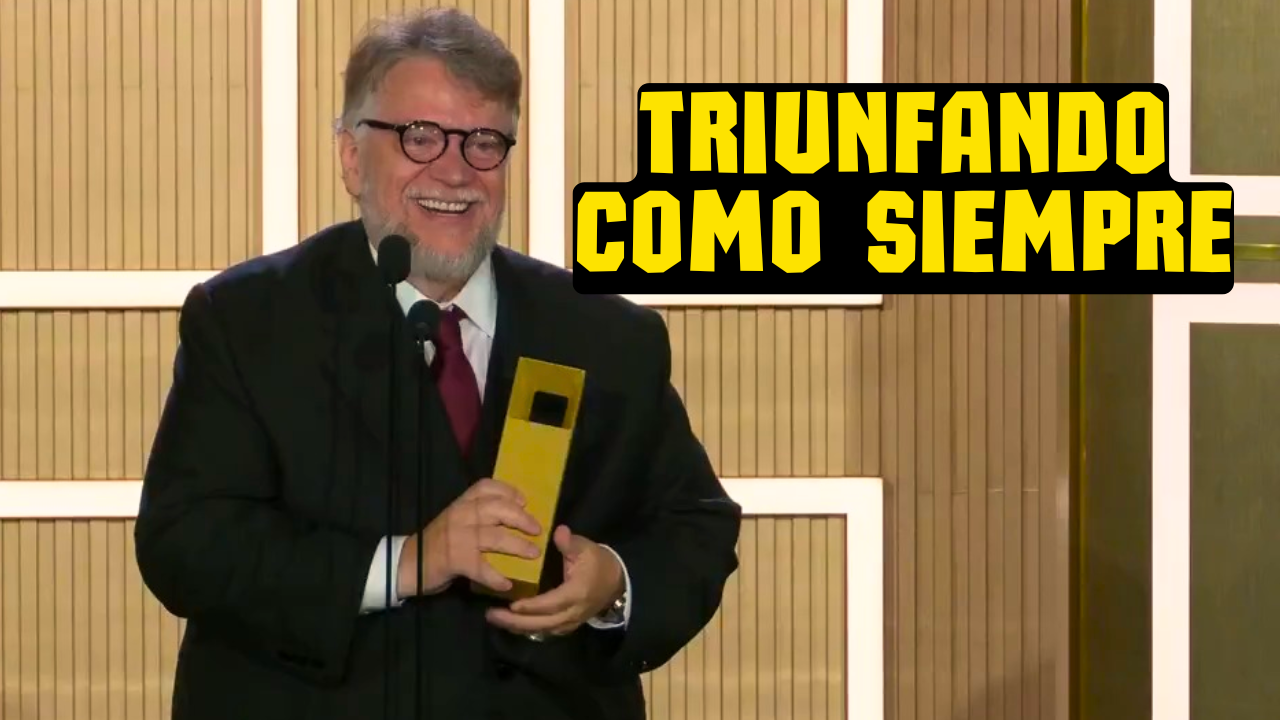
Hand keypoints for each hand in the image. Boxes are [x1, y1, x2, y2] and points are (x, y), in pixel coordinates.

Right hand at [397, 478, 541, 597]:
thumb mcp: (456, 520)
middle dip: (520, 518)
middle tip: (537, 529)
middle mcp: (460, 515)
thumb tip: (515, 517)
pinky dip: (496, 577)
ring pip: (494, 537)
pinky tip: (507, 583)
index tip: (524, 500)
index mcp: (461, 504)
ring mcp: (457, 537)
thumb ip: (478, 516)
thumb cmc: (438, 543)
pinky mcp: (454, 560)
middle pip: (496, 509)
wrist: (408, 564)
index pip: (486, 487)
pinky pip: (481, 567)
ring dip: (517, 546)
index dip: (508, 491)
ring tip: (534, 553)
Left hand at [485, 525, 624, 637]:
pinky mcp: (567, 625)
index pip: (551, 603)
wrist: (616, 582)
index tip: (511, 604)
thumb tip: (558, 532)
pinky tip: (511, 623)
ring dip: (517, 627)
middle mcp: (572, 613)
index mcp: (576, 593)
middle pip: (541, 623)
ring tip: (495, 618)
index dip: (531, 606)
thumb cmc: (598, 563)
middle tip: (491, 615)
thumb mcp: (586, 549)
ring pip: (541, 630)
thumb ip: (570, 542)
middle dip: (515, 621)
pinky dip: (527, 628)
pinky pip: (545, 631)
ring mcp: (570, 622)